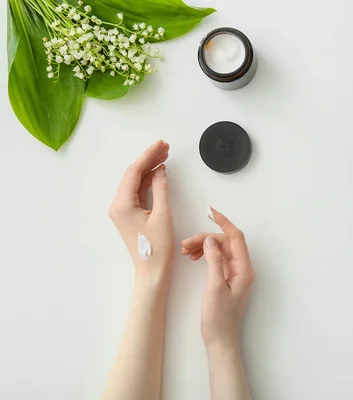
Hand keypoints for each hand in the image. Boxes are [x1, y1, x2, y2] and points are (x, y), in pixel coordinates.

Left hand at [109, 140, 173, 283]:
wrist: (151, 271)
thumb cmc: (157, 247)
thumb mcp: (163, 215)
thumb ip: (161, 189)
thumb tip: (161, 170)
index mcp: (122, 204)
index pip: (134, 172)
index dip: (148, 156)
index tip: (161, 144)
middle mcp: (118, 205)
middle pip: (133, 175)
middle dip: (149, 159)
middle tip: (165, 147)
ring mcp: (122, 210)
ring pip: (135, 182)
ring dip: (149, 169)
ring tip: (165, 156)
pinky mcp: (129, 214)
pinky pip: (138, 192)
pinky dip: (148, 181)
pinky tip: (159, 173)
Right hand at [181, 208, 254, 347]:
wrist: (220, 339)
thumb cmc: (219, 317)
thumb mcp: (215, 286)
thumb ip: (214, 261)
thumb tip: (211, 239)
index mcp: (244, 268)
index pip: (236, 237)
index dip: (223, 222)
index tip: (209, 211)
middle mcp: (242, 268)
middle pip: (225, 242)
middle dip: (206, 238)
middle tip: (185, 244)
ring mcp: (235, 273)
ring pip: (219, 250)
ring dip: (203, 246)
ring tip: (185, 251)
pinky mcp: (227, 279)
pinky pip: (217, 259)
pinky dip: (205, 256)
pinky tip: (192, 257)